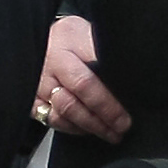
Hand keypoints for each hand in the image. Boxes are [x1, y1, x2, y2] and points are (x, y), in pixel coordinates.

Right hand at [35, 14, 130, 141]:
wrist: (46, 37)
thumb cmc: (74, 38)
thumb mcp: (92, 34)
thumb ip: (106, 54)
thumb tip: (136, 77)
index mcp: (68, 41)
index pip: (87, 79)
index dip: (108, 103)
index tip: (125, 118)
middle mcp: (50, 61)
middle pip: (75, 98)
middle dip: (102, 118)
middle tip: (121, 128)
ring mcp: (38, 81)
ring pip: (62, 113)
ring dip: (89, 127)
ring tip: (109, 133)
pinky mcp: (31, 97)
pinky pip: (52, 119)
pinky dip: (72, 128)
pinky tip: (88, 129)